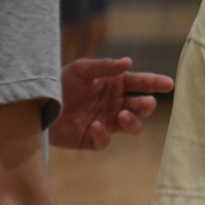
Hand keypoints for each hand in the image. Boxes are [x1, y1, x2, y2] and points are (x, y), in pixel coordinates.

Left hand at [51, 57, 173, 149]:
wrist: (36, 104)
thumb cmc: (59, 82)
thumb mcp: (81, 69)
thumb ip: (105, 67)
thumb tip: (129, 63)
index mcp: (115, 85)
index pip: (140, 84)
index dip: (155, 83)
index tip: (169, 83)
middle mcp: (114, 104)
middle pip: (141, 108)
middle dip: (146, 105)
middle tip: (146, 102)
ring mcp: (106, 122)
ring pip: (131, 127)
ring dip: (132, 122)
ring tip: (122, 116)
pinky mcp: (92, 139)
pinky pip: (105, 141)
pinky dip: (103, 135)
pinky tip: (96, 125)